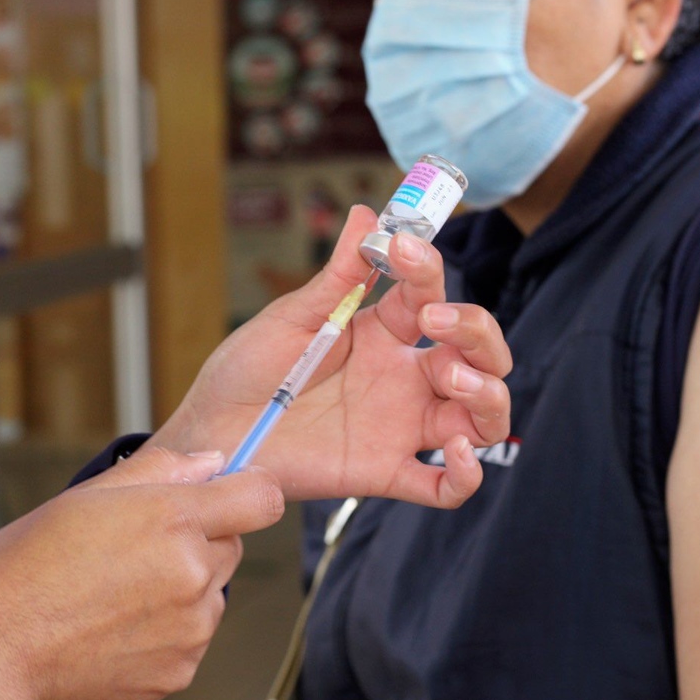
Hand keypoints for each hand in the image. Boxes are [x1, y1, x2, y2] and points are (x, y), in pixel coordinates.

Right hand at [0, 448, 283, 699]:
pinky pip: (190, 640)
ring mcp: (189, 630)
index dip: (248, 492)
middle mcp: (192, 574)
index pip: (262, 499)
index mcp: (173, 519)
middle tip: (135, 548)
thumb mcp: (87, 495)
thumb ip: (160, 469)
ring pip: (211, 595)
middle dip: (197, 541)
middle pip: (231, 546)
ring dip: (181, 588)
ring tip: (116, 592)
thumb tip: (211, 462)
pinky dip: (164, 632)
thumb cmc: (27, 568)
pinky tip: (115, 626)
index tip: (229, 496)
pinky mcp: (179, 672)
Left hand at [149, 204, 511, 504]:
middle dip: (477, 331)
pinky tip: (458, 453)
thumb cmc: (247, 369)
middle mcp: (402, 376)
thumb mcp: (292, 317)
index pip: (429, 292)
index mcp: (380, 331)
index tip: (401, 248)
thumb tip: (366, 213)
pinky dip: (467, 476)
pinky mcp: (384, 471)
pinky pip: (444, 486)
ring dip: (488, 395)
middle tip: (436, 322)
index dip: (427, 267)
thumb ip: (338, 275)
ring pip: (480, 414)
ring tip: (455, 381)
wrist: (211, 429)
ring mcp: (399, 425)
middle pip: (476, 352)